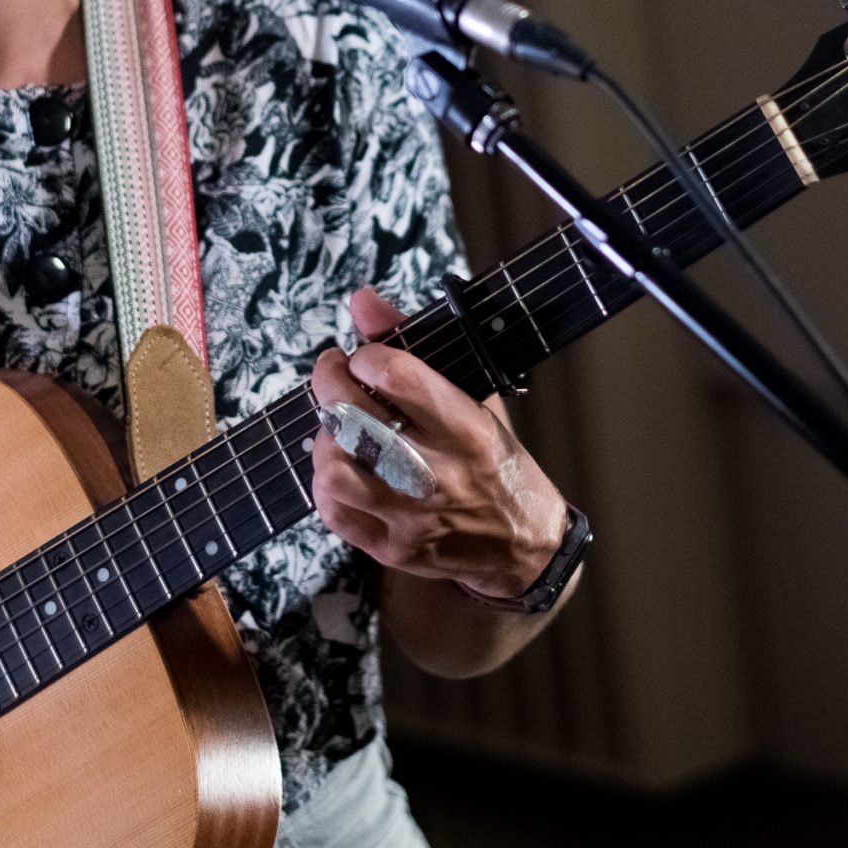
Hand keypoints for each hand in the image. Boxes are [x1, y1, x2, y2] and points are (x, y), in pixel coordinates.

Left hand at [309, 287, 569, 602]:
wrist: (523, 544)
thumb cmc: (495, 461)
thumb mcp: (474, 399)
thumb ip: (412, 347)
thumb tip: (361, 299)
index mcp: (467, 429)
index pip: (398, 376)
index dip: (365, 357)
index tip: (362, 357)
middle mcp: (439, 473)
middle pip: (354, 420)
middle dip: (328, 384)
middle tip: (332, 374)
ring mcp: (412, 516)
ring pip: (335, 470)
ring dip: (325, 440)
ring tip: (338, 429)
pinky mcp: (393, 548)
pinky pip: (333, 512)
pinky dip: (325, 485)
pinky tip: (342, 468)